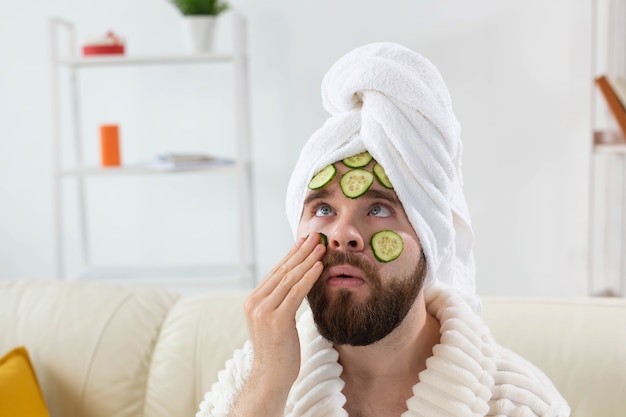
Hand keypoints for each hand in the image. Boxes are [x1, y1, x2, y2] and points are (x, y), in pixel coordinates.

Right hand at [235, 233, 325, 414]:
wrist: (271, 376)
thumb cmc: (278, 351)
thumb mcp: (274, 321)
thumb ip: (279, 302)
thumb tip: (294, 283)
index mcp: (252, 301)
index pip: (275, 272)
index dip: (291, 255)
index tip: (304, 241)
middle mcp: (254, 303)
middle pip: (282, 271)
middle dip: (300, 252)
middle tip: (315, 237)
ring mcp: (263, 311)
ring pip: (289, 279)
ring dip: (307, 260)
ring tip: (320, 247)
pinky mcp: (276, 320)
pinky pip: (295, 293)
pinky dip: (308, 278)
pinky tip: (318, 267)